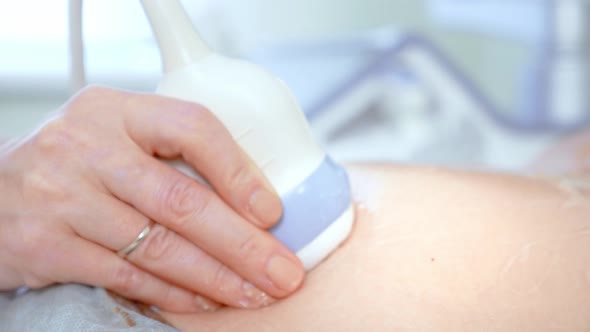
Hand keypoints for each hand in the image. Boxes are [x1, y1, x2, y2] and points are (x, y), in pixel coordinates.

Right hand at [0, 86, 303, 311]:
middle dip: (242, 243)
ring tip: (255, 292)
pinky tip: (205, 300)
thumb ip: (172, 155)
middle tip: (283, 271)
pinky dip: (173, 293)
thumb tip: (251, 199)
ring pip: (159, 245)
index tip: (272, 212)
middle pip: (182, 199)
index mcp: (117, 110)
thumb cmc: (78, 163)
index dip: (240, 171)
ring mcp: (64, 196)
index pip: (193, 127)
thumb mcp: (118, 136)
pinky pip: (127, 274)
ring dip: (217, 276)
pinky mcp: (48, 244)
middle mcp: (87, 147)